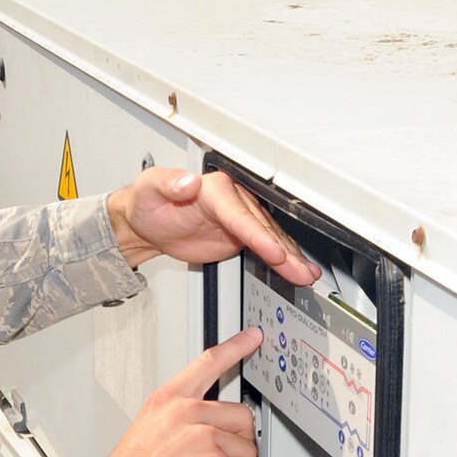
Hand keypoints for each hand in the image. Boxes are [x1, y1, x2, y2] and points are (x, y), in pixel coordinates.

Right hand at [61, 328, 263, 456]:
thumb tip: (208, 426)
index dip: (236, 347)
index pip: (209, 363)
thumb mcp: (148, 431)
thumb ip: (179, 419)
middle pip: (241, 416)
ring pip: (246, 451)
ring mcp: (203, 437)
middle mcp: (186, 413)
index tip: (254, 336)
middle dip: (235, 443)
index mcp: (168, 400)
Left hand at [106, 168, 320, 287]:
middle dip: (284, 252)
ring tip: (307, 274)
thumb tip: (187, 182)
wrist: (148, 220)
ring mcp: (240, 218)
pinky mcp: (241, 235)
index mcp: (216, 188)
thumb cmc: (148, 201)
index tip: (275, 252)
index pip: (241, 215)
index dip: (259, 235)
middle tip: (300, 271)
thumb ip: (169, 184)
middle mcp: (234, 200)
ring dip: (291, 258)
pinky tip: (299, 270)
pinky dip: (285, 260)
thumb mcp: (151, 188)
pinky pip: (267, 247)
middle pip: (263, 229)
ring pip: (271, 239)